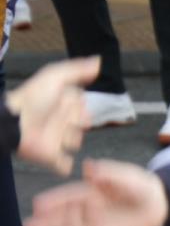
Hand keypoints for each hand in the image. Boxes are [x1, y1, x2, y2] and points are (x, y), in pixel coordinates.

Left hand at [6, 56, 98, 174]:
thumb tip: (99, 61)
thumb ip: (77, 70)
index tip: (71, 105)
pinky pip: (64, 165)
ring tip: (57, 136)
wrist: (12, 122)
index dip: (79, 107)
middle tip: (66, 121)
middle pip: (83, 125)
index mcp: (64, 104)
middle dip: (78, 123)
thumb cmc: (33, 98)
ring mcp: (56, 140)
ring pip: (75, 143)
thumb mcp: (55, 77)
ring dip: (69, 140)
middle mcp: (61, 121)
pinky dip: (63, 164)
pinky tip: (59, 156)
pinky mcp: (51, 157)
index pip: (83, 107)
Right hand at [25, 159, 169, 225]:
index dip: (53, 202)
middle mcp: (86, 214)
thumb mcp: (126, 176)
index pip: (66, 199)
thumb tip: (89, 166)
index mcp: (87, 194)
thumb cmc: (138, 186)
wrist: (158, 204)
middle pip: (62, 221)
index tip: (38, 206)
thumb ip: (108, 173)